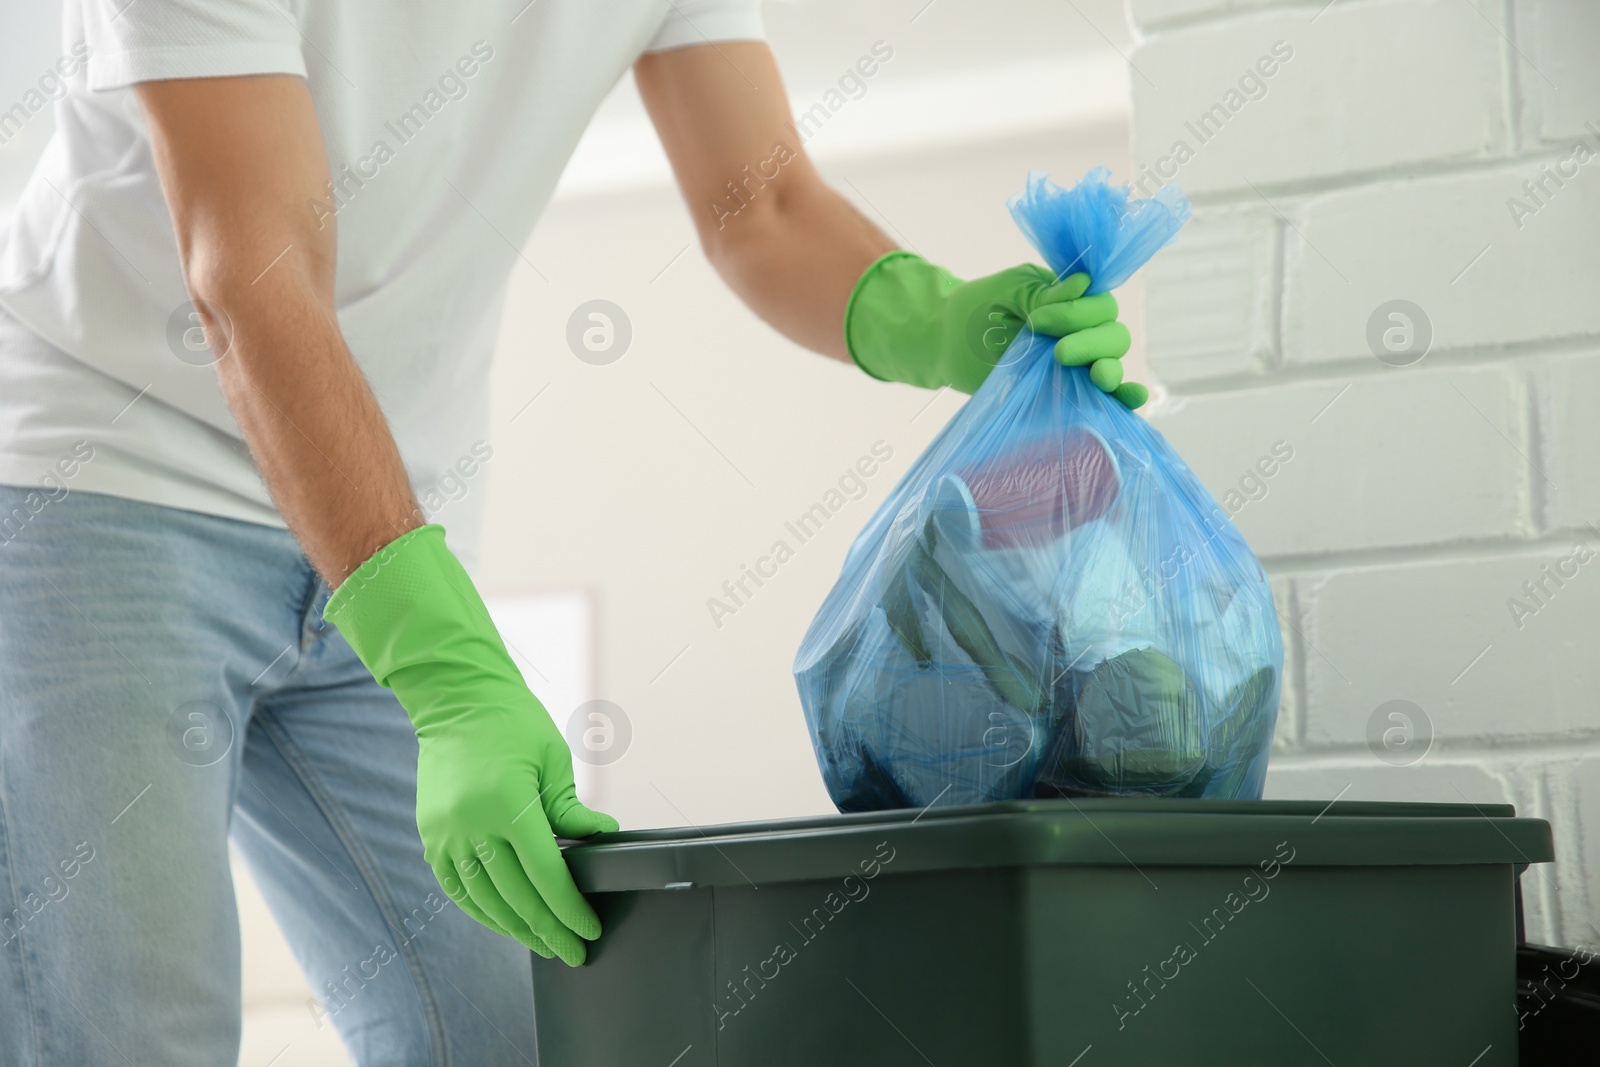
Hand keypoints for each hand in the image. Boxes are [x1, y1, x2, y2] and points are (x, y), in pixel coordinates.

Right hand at [416, 690, 614, 964]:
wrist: (456, 700)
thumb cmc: (511, 723)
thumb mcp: (552, 760)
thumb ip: (571, 809)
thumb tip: (602, 836)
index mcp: (507, 804)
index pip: (546, 875)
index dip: (569, 909)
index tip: (589, 929)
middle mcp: (472, 825)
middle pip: (516, 898)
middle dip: (549, 930)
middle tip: (573, 951)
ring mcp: (446, 834)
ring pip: (484, 901)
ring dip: (516, 929)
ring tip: (543, 944)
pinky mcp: (431, 836)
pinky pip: (456, 888)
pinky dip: (482, 911)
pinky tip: (504, 923)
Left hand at [843, 252, 1145, 406]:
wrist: (944, 341)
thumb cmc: (976, 309)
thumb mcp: (1008, 292)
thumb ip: (1044, 293)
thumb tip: (1084, 284)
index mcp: (1071, 302)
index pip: (1101, 306)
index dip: (1079, 314)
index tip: (1037, 320)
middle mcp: (1080, 332)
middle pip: (1113, 337)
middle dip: (1092, 343)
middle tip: (1057, 353)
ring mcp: (1074, 365)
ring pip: (1111, 365)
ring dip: (1109, 370)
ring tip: (1095, 377)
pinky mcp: (1064, 394)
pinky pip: (1102, 397)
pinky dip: (1122, 398)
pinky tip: (1128, 398)